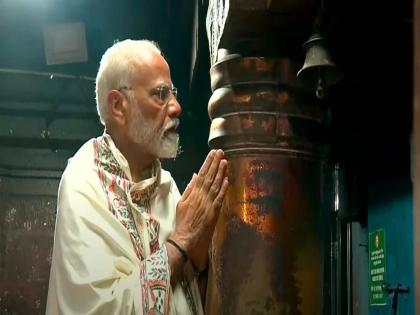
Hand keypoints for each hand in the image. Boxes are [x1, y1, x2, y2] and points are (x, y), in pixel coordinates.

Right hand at [171, 149, 228, 271]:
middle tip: (220, 152)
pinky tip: (227, 179)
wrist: (185, 238)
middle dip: (215, 163)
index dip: (207, 163)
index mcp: (193, 193)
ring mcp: (208, 203)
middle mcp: (201, 196)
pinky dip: (224, 188)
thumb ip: (189, 188)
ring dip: (221, 172)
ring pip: (216, 185)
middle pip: (210, 176)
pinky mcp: (214, 211)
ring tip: (225, 161)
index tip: (212, 154)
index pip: (201, 174)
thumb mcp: (181, 202)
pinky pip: (220, 197)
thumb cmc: (182, 221)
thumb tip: (195, 175)